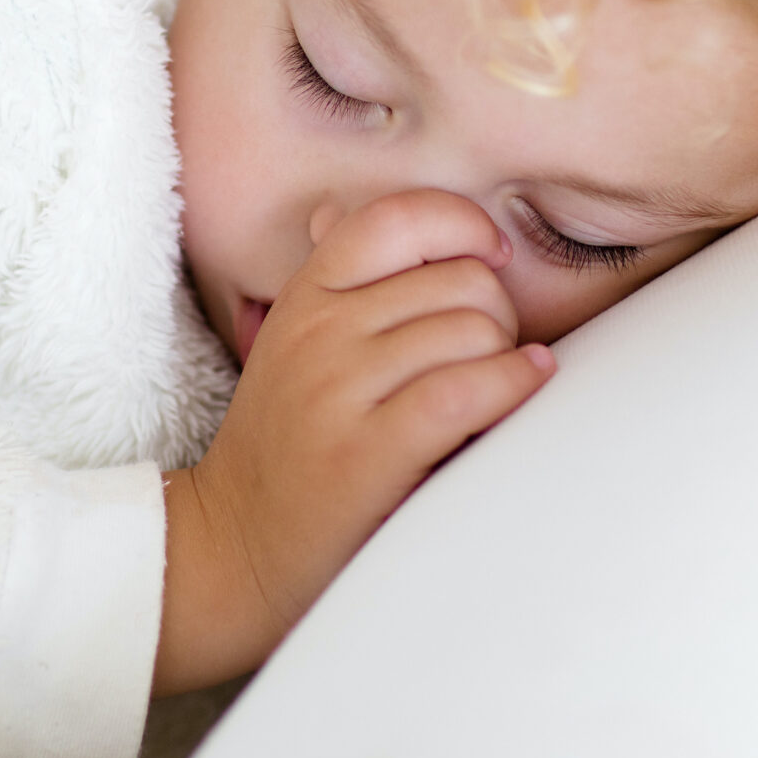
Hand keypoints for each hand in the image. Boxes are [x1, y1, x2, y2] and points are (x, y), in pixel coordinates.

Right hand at [153, 189, 555, 694]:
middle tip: (486, 352)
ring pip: (472, 330)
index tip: (489, 258)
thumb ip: (328, 284)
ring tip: (492, 388)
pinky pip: (466, 390)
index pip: (394, 218)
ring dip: (506, 357)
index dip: (462, 225)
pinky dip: (512, 385)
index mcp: (304, 297)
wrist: (235, 547)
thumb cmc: (285, 445)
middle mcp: (318, 333)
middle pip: (458, 280)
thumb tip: (334, 210)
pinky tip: (522, 388)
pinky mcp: (366, 454)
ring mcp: (338, 392)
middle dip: (496, 312)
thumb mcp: (290, 347)